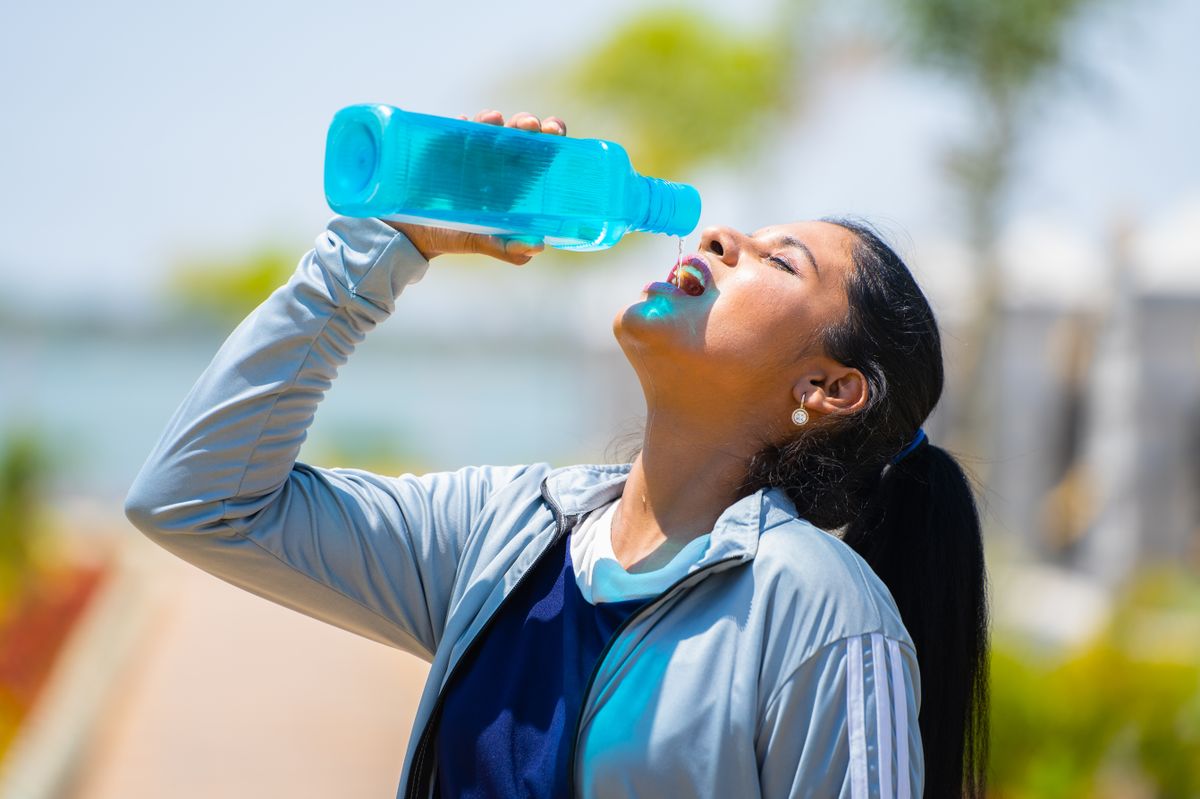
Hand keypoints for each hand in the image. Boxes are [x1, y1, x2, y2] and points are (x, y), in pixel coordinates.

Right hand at [383, 109, 568, 265]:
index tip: (553, 130)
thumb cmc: (454, 237)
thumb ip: (509, 248)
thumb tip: (537, 245)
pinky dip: (462, 124)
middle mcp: (498, 162)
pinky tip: (464, 124)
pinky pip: (456, 129)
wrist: (411, 234)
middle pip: (519, 133)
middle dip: (527, 122)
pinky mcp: (445, 147)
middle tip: (529, 125)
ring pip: (490, 125)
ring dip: (495, 119)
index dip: (551, 137)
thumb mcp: (482, 243)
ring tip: (494, 121)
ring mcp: (471, 152)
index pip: (541, 153)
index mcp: (516, 182)